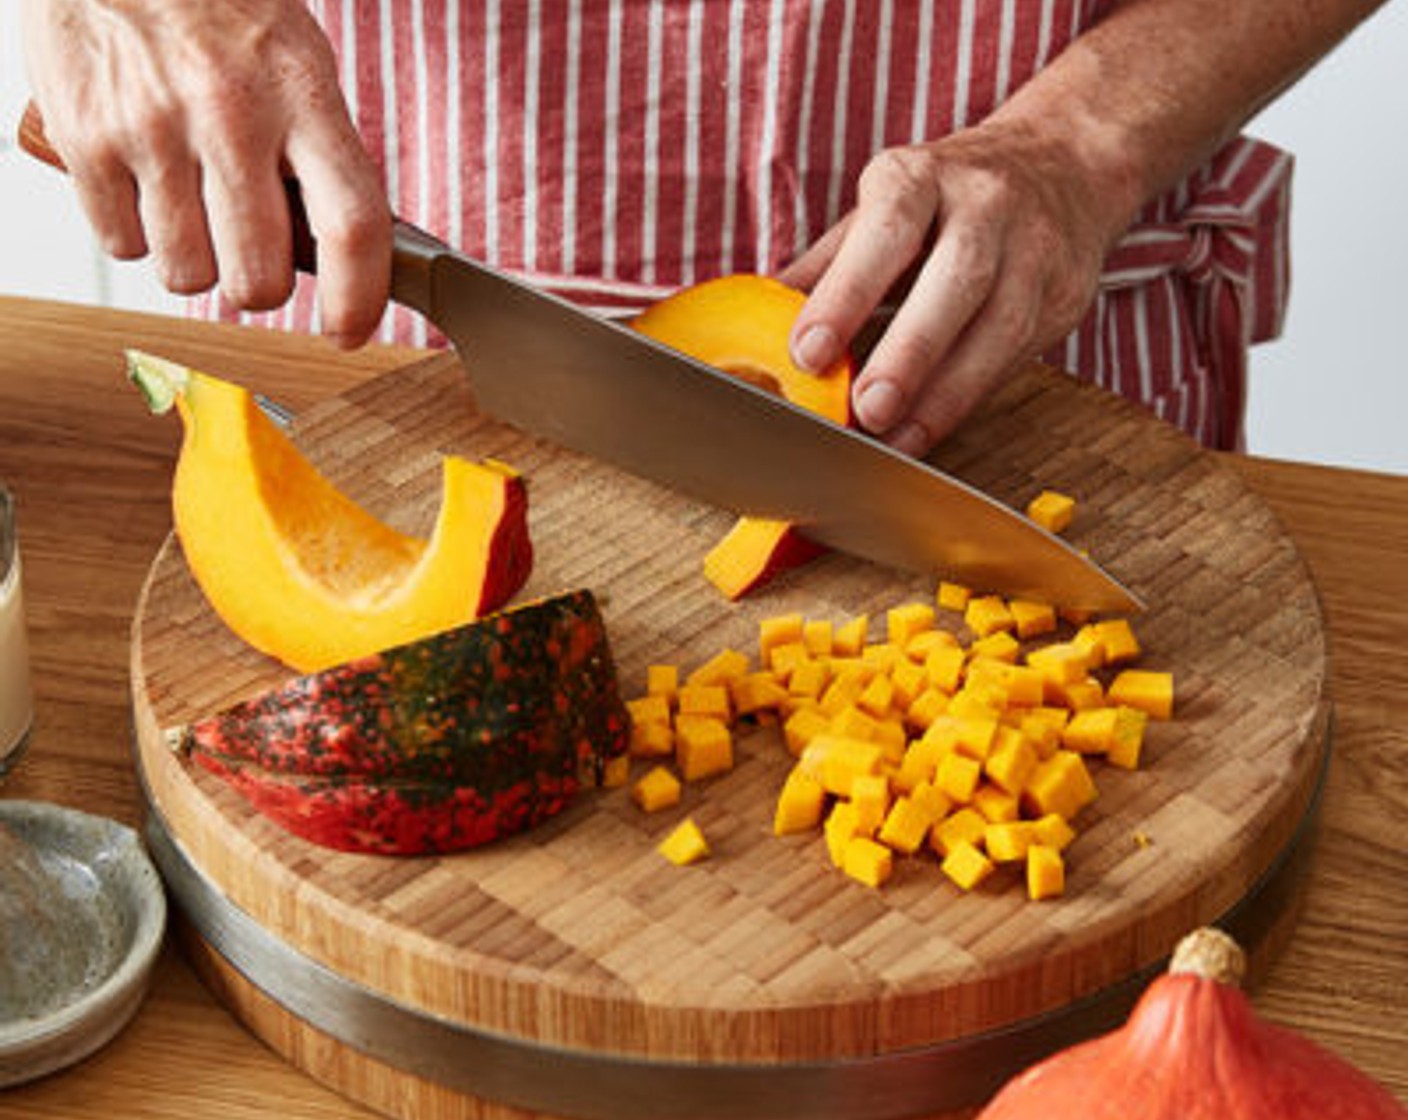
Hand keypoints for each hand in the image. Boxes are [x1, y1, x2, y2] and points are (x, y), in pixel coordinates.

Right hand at [21, 0, 390, 345]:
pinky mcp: (87, 139)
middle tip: (255, 255)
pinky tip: (147, 183)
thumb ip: (320, 151)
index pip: (353, 225)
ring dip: (196, 261)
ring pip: (188, 275)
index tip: (350, 330)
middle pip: (261, 278)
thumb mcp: (296, 59)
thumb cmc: (218, 4)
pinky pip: (124, 246)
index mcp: (301, 93)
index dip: (360, 298)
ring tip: (193, 204)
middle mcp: (230, 115)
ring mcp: (152, 130)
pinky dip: (137, 233)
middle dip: (262, 287)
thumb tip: (344, 251)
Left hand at [780, 117, 1130, 457]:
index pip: (885, 230)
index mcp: (922, 177)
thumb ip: (828, 264)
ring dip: (945, 394)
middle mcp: (986, 205)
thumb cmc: (948, 197)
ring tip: (896, 439)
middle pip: (957, 279)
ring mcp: (1035, 250)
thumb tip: (761, 316)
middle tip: (868, 409)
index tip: (807, 351)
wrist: (1063, 166)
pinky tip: (930, 429)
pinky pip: (1018, 356)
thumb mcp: (883, 208)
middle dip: (910, 352)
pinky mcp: (1065, 296)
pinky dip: (971, 399)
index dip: (846, 292)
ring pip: (999, 327)